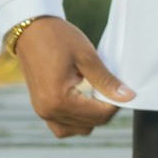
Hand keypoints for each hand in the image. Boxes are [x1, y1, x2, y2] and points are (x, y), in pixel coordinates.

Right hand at [13, 16, 135, 138]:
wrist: (30, 27)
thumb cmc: (57, 37)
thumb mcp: (86, 55)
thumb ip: (106, 80)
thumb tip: (127, 96)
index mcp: (60, 100)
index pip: (99, 115)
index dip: (116, 105)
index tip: (125, 91)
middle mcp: (49, 111)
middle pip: (89, 125)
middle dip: (104, 110)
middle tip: (112, 88)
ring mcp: (42, 112)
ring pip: (77, 130)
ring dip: (90, 117)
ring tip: (97, 93)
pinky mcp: (40, 108)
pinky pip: (62, 126)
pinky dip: (75, 120)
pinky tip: (83, 101)